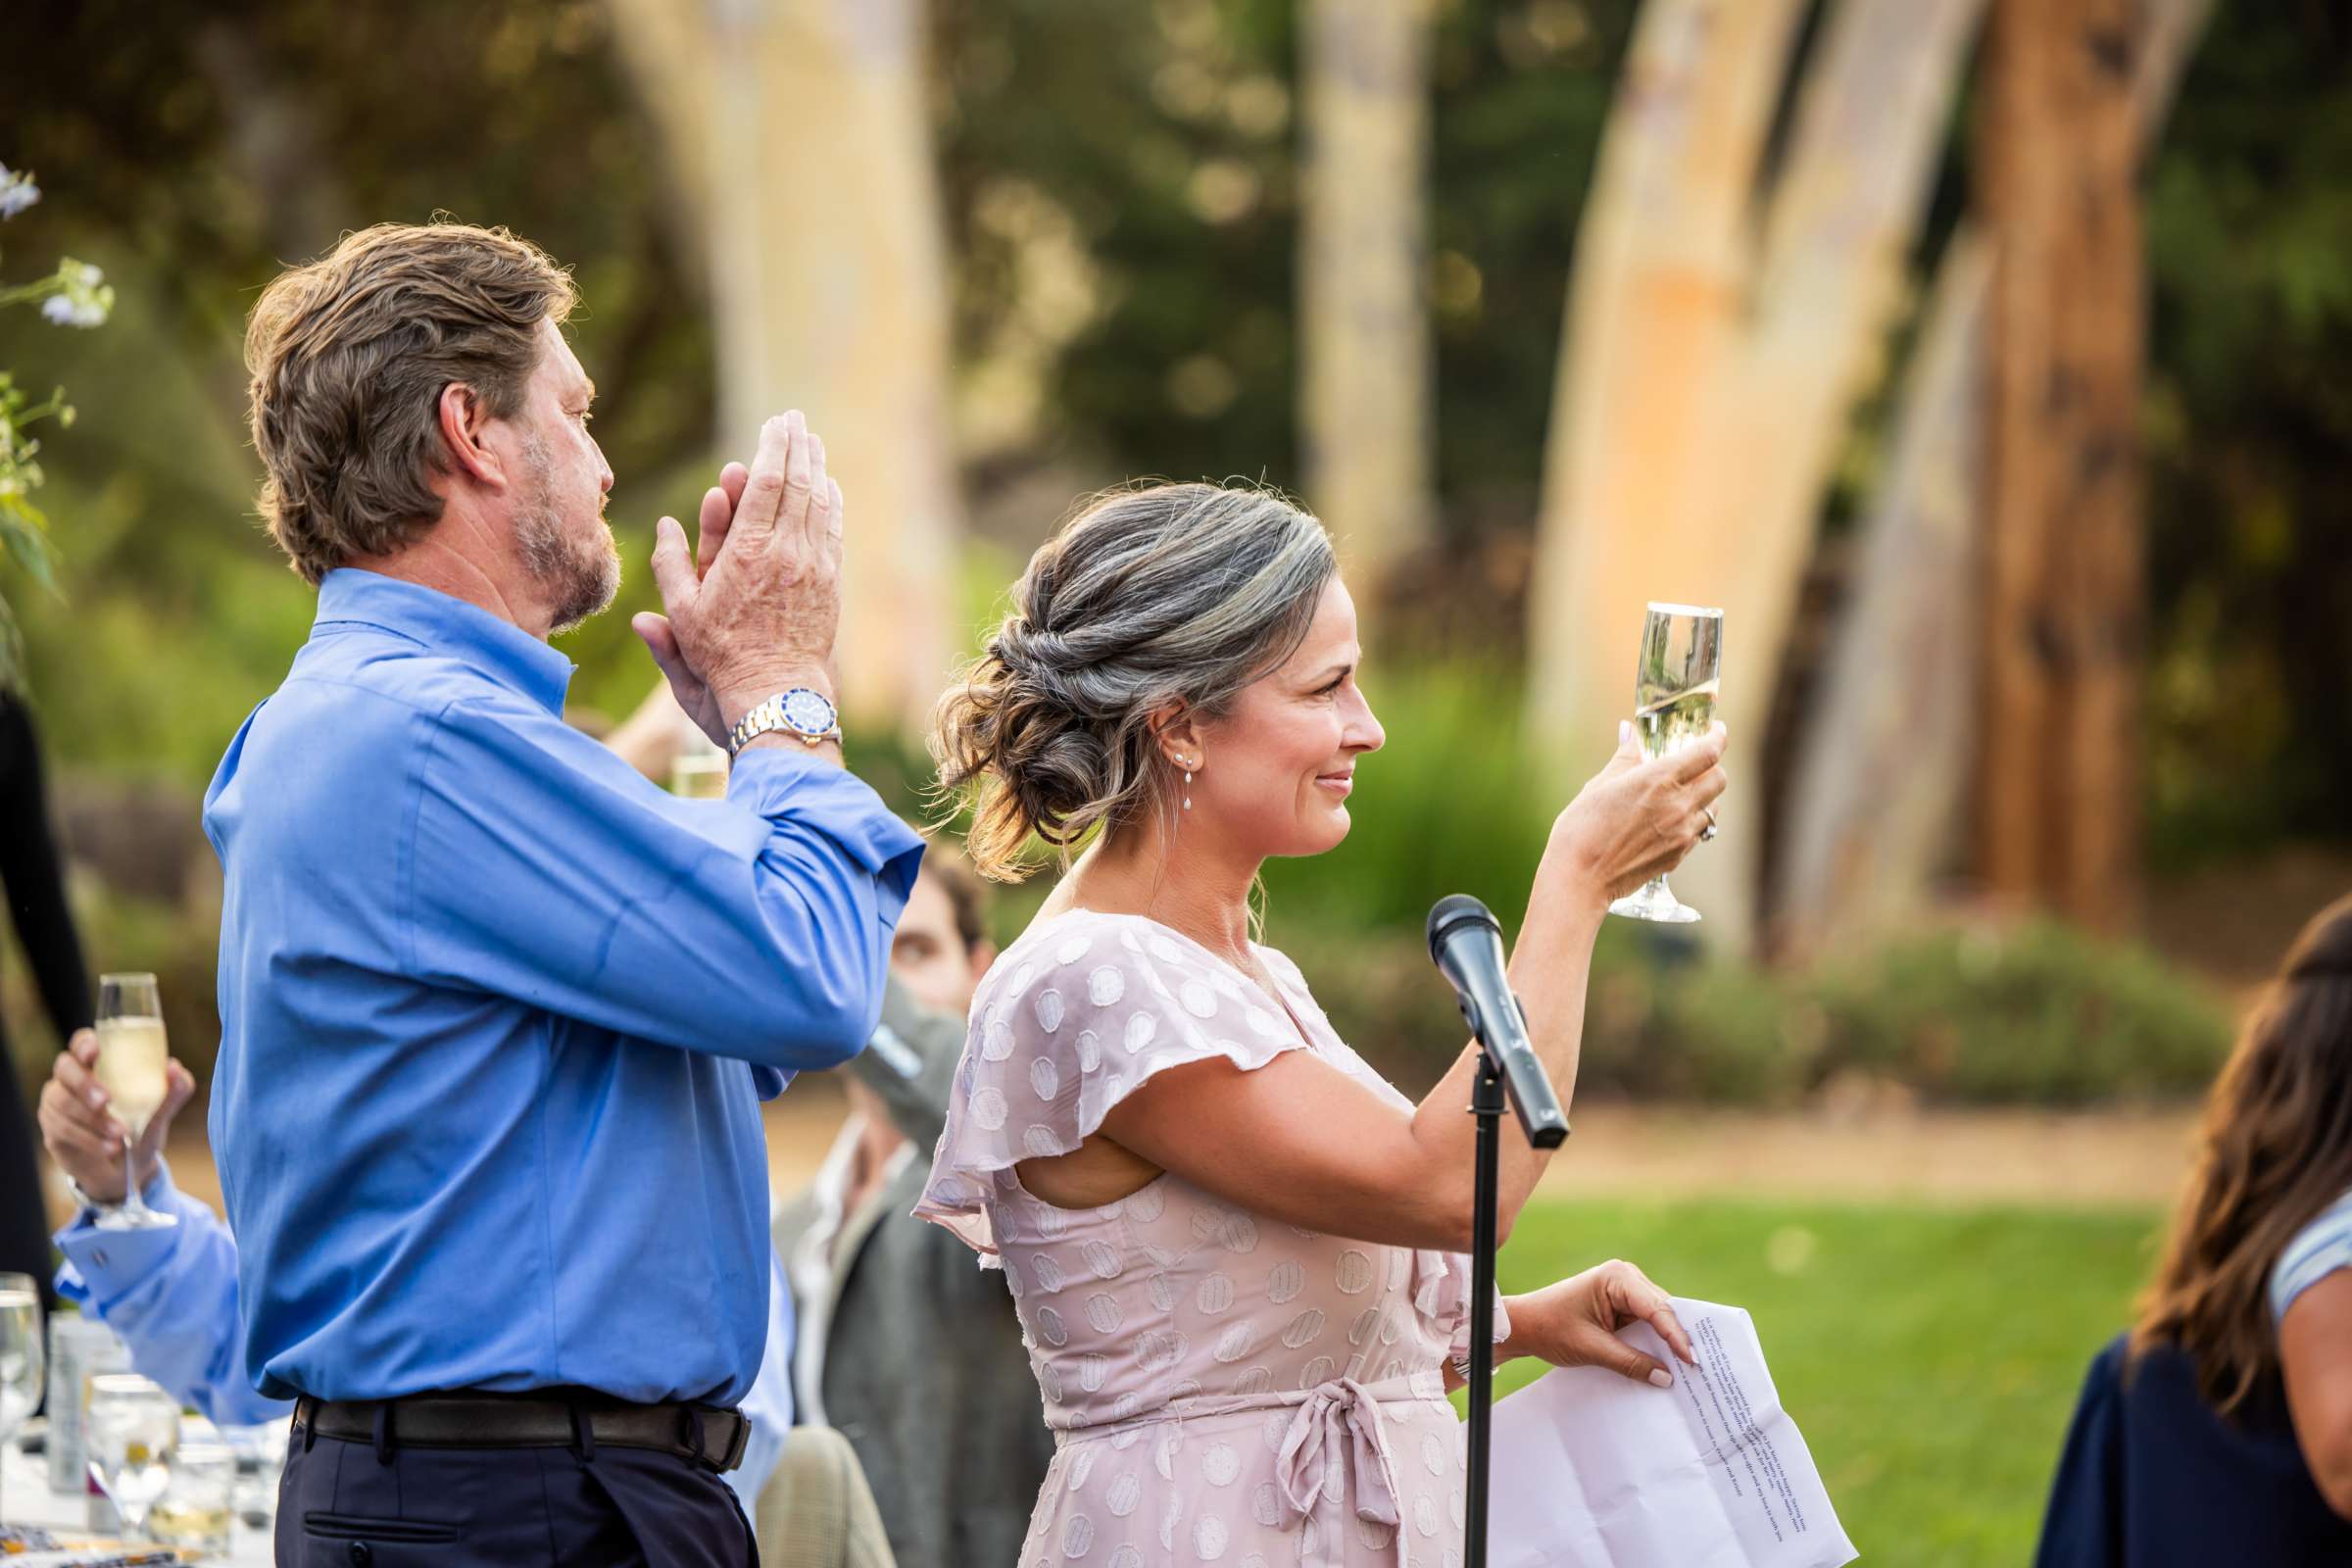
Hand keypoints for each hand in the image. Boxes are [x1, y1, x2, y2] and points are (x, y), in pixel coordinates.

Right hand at [36, 1028, 194, 1205]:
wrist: (125, 1169)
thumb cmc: (141, 1127)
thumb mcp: (161, 1111)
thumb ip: (174, 1090)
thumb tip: (175, 1069)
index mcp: (98, 1065)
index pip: (82, 1043)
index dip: (85, 1043)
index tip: (95, 1051)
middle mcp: (71, 1079)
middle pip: (65, 1069)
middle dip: (84, 1084)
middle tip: (106, 1100)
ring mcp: (57, 1103)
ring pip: (63, 1103)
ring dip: (93, 1119)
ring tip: (120, 1133)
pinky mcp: (52, 1129)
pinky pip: (61, 1128)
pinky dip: (88, 1139)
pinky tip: (109, 1146)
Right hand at [633, 410, 844, 733]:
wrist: (776, 692)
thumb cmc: (722, 656)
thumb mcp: (683, 614)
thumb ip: (671, 565)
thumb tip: (664, 526)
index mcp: (749, 551)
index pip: (766, 482)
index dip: (772, 447)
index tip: (775, 422)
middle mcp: (787, 552)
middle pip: (798, 483)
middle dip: (796, 446)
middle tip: (794, 420)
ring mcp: (814, 566)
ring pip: (820, 503)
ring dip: (816, 468)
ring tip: (811, 442)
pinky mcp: (830, 583)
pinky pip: (833, 530)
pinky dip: (830, 502)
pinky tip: (827, 487)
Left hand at [1505, 1258, 1697, 1386]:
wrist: (1525, 1325)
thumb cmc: (1551, 1328)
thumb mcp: (1591, 1349)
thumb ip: (1630, 1362)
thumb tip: (1667, 1378)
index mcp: (1617, 1277)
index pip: (1657, 1308)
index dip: (1677, 1336)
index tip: (1694, 1361)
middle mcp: (1626, 1277)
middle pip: (1663, 1311)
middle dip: (1678, 1339)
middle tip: (1701, 1369)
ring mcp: (1626, 1290)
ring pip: (1659, 1319)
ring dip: (1669, 1343)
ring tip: (1690, 1370)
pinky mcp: (1624, 1305)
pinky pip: (1647, 1325)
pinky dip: (1656, 1343)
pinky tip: (1667, 1363)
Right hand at [1542, 720, 1728, 907]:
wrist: (1579, 878)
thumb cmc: (1582, 828)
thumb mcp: (1600, 784)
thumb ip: (1625, 756)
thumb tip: (1630, 732)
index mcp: (1658, 779)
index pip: (1708, 751)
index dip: (1718, 736)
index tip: (1716, 730)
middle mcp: (1678, 805)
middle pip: (1719, 778)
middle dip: (1713, 766)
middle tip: (1696, 764)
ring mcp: (1682, 833)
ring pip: (1714, 808)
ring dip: (1705, 796)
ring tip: (1681, 794)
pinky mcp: (1678, 856)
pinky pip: (1699, 832)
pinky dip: (1693, 821)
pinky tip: (1669, 821)